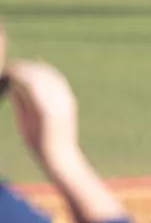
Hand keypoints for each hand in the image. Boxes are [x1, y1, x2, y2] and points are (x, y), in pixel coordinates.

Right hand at [7, 59, 84, 178]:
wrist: (61, 154)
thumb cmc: (36, 142)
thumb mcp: (23, 121)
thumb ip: (20, 100)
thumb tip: (15, 81)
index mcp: (44, 108)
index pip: (29, 79)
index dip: (17, 71)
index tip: (7, 69)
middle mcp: (58, 101)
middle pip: (40, 74)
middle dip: (25, 68)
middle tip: (12, 68)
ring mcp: (66, 100)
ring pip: (50, 75)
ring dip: (35, 68)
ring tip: (22, 69)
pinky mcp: (70, 100)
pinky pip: (58, 80)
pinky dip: (46, 74)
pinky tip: (36, 73)